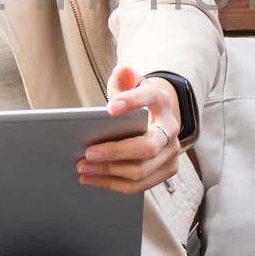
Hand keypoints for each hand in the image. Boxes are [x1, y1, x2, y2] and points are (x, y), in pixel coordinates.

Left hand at [76, 65, 181, 195]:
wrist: (157, 119)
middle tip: (87, 152)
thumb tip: (122, 70)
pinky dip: (113, 184)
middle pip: (146, 147)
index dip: (131, 102)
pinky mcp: (164, 172)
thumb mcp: (131, 85)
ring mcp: (170, 154)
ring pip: (141, 171)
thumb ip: (124, 79)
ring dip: (108, 172)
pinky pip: (139, 185)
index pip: (149, 98)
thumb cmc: (139, 103)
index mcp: (160, 103)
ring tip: (83, 168)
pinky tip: (91, 179)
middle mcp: (171, 130)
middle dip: (114, 152)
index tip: (109, 109)